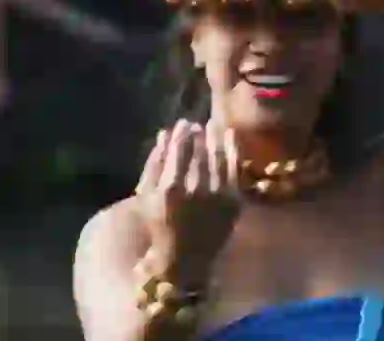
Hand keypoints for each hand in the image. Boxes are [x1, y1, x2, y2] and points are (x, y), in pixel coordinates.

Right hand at [136, 120, 240, 283]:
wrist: (185, 259)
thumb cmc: (161, 226)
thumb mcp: (148, 196)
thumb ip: (155, 163)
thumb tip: (164, 133)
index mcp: (171, 189)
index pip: (179, 150)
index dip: (181, 134)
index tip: (183, 123)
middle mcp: (197, 190)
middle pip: (200, 152)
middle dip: (198, 135)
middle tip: (196, 124)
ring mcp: (219, 196)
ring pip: (219, 158)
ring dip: (215, 138)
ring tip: (212, 125)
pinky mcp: (234, 202)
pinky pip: (235, 169)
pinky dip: (233, 150)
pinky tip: (230, 136)